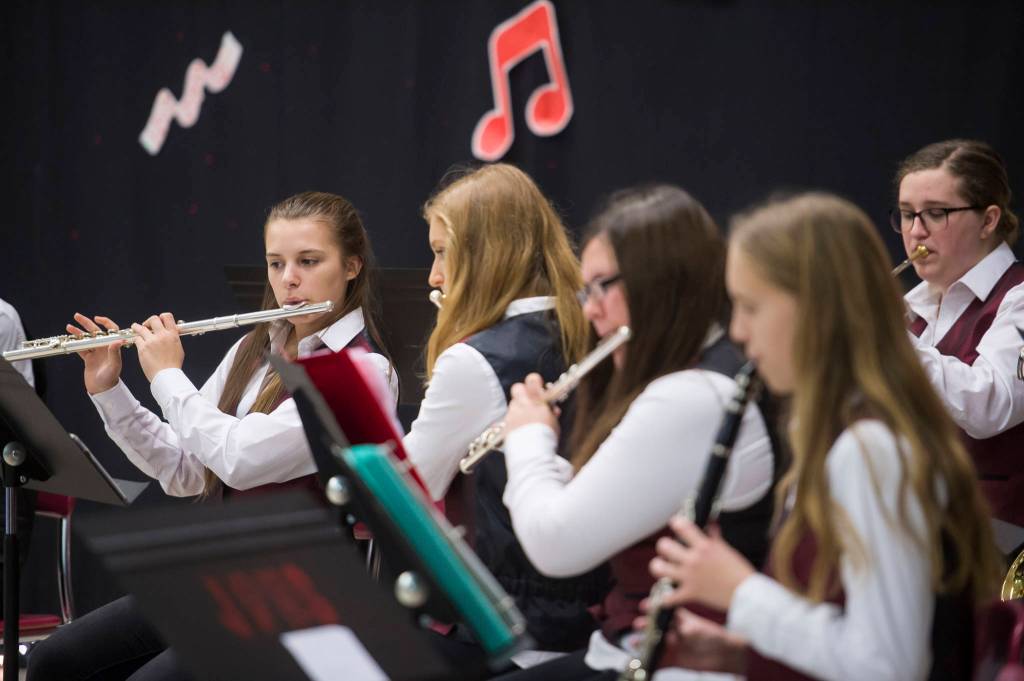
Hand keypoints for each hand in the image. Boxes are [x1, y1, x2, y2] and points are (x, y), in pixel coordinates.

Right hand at [67, 313, 124, 394]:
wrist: (102, 390)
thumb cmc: (111, 379)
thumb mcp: (114, 365)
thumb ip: (115, 353)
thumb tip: (118, 340)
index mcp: (112, 347)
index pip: (112, 331)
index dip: (106, 323)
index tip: (97, 318)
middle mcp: (105, 348)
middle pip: (95, 332)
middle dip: (86, 323)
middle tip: (77, 316)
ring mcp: (96, 352)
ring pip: (86, 339)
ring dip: (78, 332)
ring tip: (69, 327)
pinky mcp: (89, 358)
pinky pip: (80, 348)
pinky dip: (75, 343)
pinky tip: (69, 339)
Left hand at [132, 313, 184, 382]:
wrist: (166, 376)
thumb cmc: (173, 365)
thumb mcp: (179, 348)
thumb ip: (174, 338)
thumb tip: (171, 332)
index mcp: (172, 335)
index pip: (167, 316)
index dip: (162, 317)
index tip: (159, 321)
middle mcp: (162, 336)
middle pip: (153, 319)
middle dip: (149, 321)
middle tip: (146, 326)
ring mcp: (151, 341)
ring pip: (141, 327)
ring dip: (137, 327)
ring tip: (135, 327)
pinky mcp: (142, 348)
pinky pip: (137, 339)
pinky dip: (137, 339)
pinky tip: (138, 342)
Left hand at [505, 373, 558, 434]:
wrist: (533, 452)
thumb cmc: (547, 438)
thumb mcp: (553, 422)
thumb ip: (550, 412)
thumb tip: (552, 409)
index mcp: (536, 401)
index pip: (533, 379)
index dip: (535, 382)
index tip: (538, 386)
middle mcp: (522, 404)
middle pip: (517, 388)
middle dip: (523, 393)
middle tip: (530, 402)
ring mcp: (512, 414)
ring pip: (513, 405)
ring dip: (518, 410)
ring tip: (526, 422)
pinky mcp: (505, 424)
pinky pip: (508, 419)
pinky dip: (513, 423)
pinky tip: (520, 431)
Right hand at [631, 606, 748, 673]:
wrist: (726, 656)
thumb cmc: (719, 639)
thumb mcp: (709, 633)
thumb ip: (697, 632)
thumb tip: (687, 631)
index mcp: (683, 620)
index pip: (667, 610)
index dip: (655, 607)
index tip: (645, 606)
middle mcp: (675, 631)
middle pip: (657, 627)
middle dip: (646, 625)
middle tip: (639, 625)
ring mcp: (674, 646)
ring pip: (655, 643)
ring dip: (643, 642)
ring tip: (635, 643)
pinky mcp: (674, 660)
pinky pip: (660, 661)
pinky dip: (650, 662)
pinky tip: (642, 662)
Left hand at [649, 516, 754, 611]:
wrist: (748, 595)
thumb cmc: (740, 571)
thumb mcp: (727, 551)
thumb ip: (714, 538)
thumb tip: (711, 525)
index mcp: (704, 546)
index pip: (681, 525)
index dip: (675, 523)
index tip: (676, 525)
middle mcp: (694, 559)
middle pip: (663, 546)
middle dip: (664, 547)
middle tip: (669, 552)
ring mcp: (690, 577)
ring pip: (658, 568)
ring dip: (659, 567)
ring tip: (664, 569)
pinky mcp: (690, 594)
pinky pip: (668, 597)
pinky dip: (666, 598)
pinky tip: (669, 596)